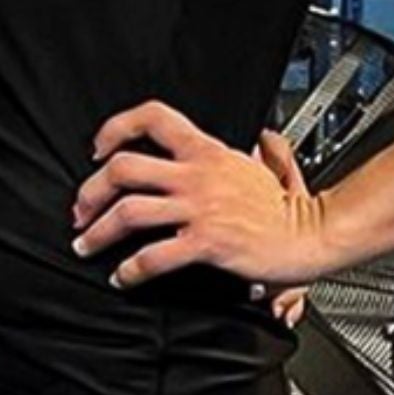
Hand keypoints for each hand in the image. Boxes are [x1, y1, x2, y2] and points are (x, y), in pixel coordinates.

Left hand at [72, 103, 337, 290]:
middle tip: (80, 210)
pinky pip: (154, 256)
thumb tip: (233, 146)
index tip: (99, 150)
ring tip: (86, 245)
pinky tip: (123, 277)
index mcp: (206, 151)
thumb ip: (226, 156)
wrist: (313, 233)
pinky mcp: (206, 242)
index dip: (116, 128)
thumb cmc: (283, 206)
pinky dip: (130, 270)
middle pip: (123, 168)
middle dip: (90, 191)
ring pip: (129, 212)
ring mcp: (200, 208)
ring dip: (97, 232)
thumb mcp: (254, 163)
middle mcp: (197, 175)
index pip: (153, 118)